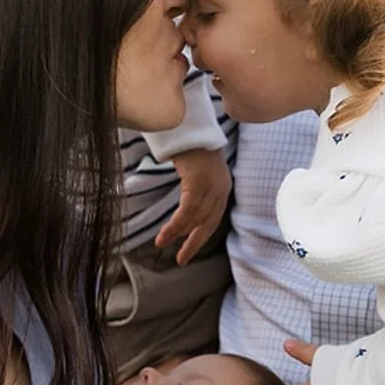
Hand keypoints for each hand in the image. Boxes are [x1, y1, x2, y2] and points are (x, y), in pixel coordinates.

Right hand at [156, 147, 231, 264]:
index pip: (213, 218)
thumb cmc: (191, 144)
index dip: (200, 235)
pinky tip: (165, 234)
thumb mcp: (198, 170)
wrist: (190, 125)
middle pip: (207, 223)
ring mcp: (211, 187)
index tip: (189, 248)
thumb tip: (186, 202)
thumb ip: (197, 187)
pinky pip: (186, 212)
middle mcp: (221, 189)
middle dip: (193, 243)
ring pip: (194, 219)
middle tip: (181, 259)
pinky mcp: (199, 185)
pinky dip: (175, 226)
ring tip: (161, 243)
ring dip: (177, 234)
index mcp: (222, 187)